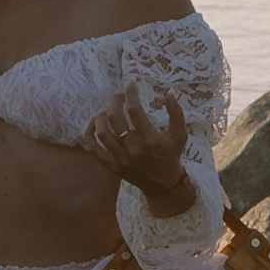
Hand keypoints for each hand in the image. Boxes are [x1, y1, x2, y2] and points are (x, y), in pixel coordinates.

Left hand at [87, 86, 191, 213]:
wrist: (163, 184)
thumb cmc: (171, 155)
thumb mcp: (180, 134)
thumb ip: (176, 112)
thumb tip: (170, 91)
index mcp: (150, 139)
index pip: (134, 110)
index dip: (131, 94)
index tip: (131, 85)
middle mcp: (133, 148)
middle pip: (114, 118)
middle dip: (114, 101)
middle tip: (118, 96)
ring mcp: (120, 158)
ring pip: (102, 132)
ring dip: (101, 116)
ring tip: (107, 110)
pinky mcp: (111, 166)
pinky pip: (93, 148)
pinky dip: (89, 133)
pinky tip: (94, 123)